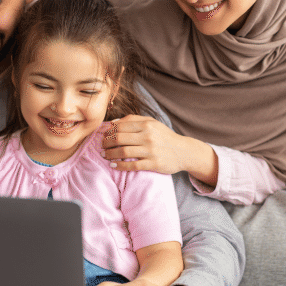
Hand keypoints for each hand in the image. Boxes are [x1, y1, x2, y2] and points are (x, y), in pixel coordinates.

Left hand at [101, 116, 218, 185]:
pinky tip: (113, 165)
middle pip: (118, 138)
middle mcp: (148, 136)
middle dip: (106, 143)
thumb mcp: (152, 123)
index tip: (103, 136)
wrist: (183, 151)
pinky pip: (132, 165)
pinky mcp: (153, 164)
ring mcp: (150, 151)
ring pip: (123, 152)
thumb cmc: (164, 137)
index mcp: (146, 124)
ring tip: (104, 156)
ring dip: (110, 154)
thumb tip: (112, 123)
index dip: (108, 131)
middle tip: (101, 146)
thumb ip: (133, 120)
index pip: (120, 126)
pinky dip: (119, 165)